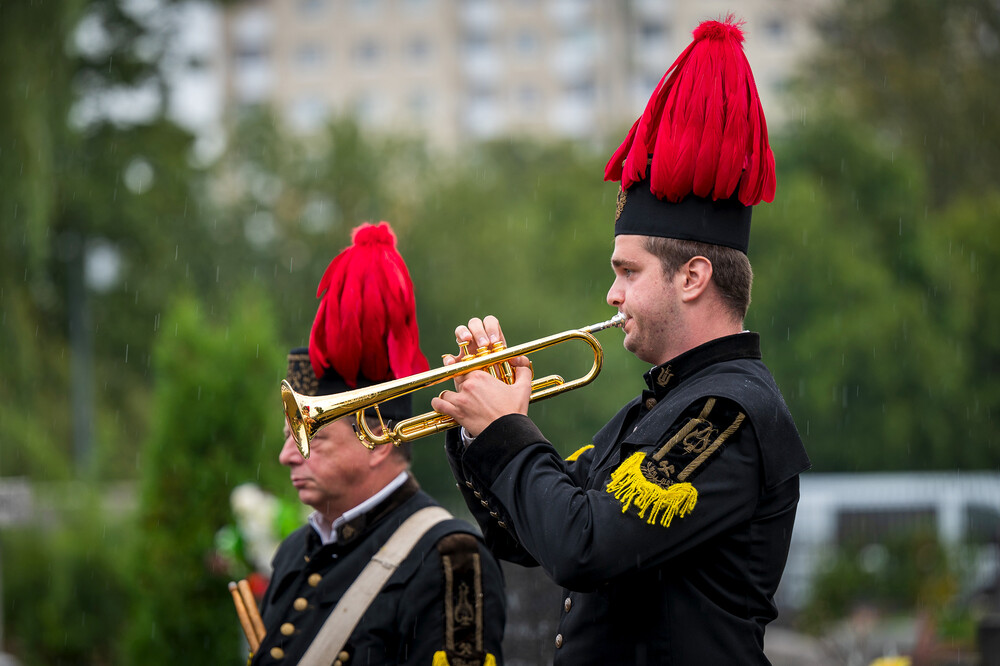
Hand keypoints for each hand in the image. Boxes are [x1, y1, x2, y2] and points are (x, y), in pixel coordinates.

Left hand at [432, 315, 531, 437]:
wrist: (507, 432)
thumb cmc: (514, 411)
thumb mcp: (523, 388)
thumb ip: (523, 371)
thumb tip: (522, 361)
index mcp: (482, 376)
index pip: (468, 369)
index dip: (470, 376)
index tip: (473, 383)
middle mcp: (469, 385)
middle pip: (457, 380)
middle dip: (461, 386)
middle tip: (468, 395)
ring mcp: (461, 399)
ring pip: (447, 392)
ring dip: (449, 397)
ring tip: (455, 402)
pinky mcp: (456, 412)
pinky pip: (439, 404)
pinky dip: (438, 404)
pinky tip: (441, 405)